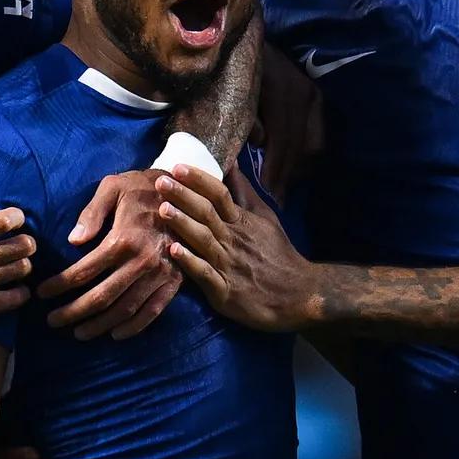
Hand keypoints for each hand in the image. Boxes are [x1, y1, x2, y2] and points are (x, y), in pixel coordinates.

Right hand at [0, 169, 31, 344]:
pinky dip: (20, 293)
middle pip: (19, 246)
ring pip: (20, 270)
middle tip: (23, 242)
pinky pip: (14, 299)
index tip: (15, 219)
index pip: (0, 222)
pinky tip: (15, 290)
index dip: (15, 217)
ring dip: (23, 265)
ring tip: (19, 264)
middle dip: (26, 242)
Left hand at [46, 166, 182, 337]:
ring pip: (125, 310)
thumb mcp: (113, 186)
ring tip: (79, 333)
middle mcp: (142, 261)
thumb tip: (73, 240)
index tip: (42, 294)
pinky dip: (133, 327)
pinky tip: (115, 334)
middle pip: (101, 297)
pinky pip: (153, 311)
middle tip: (53, 321)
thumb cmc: (142, 187)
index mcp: (123, 239)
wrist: (187, 191)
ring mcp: (160, 274)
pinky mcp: (175, 281)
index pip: (83, 271)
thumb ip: (91, 212)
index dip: (59, 285)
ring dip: (99, 326)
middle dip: (73, 313)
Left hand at [155, 161, 314, 332]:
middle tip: (161, 181)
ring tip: (162, 209)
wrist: (298, 295)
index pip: (220, 194)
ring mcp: (228, 265)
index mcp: (242, 221)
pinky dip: (190, 262)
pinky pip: (205, 274)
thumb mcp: (265, 218)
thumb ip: (244, 193)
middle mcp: (233, 239)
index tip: (178, 166)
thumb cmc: (277, 254)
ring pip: (204, 240)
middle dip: (183, 196)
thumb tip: (231, 164)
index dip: (199, 180)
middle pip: (207, 213)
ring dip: (182, 224)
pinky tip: (173, 251)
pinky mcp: (224, 291)